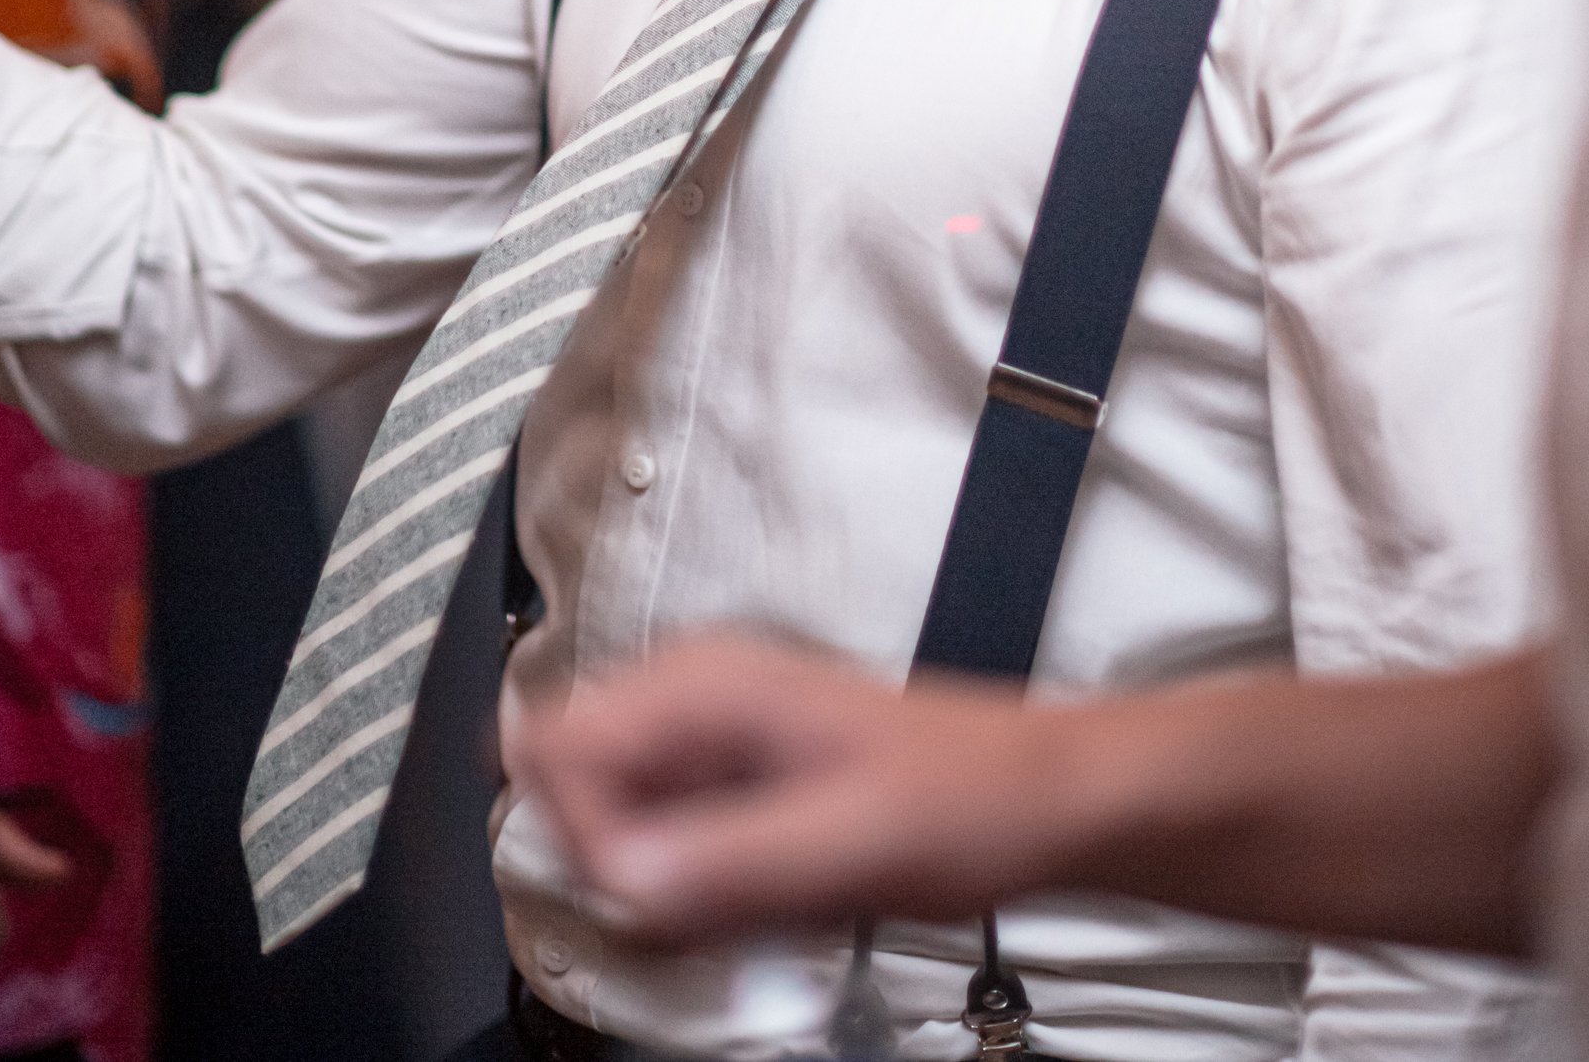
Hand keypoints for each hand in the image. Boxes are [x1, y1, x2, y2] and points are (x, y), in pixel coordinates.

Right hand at [509, 632, 1090, 946]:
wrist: (1036, 799)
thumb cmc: (969, 797)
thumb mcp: (850, 841)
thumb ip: (727, 862)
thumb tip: (618, 878)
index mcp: (705, 684)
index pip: (552, 748)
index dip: (586, 838)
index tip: (657, 889)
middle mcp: (692, 700)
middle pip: (574, 802)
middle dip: (638, 876)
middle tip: (728, 905)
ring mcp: (709, 744)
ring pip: (619, 841)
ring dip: (681, 898)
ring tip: (774, 899)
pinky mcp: (730, 791)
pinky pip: (672, 861)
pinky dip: (713, 903)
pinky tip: (783, 902)